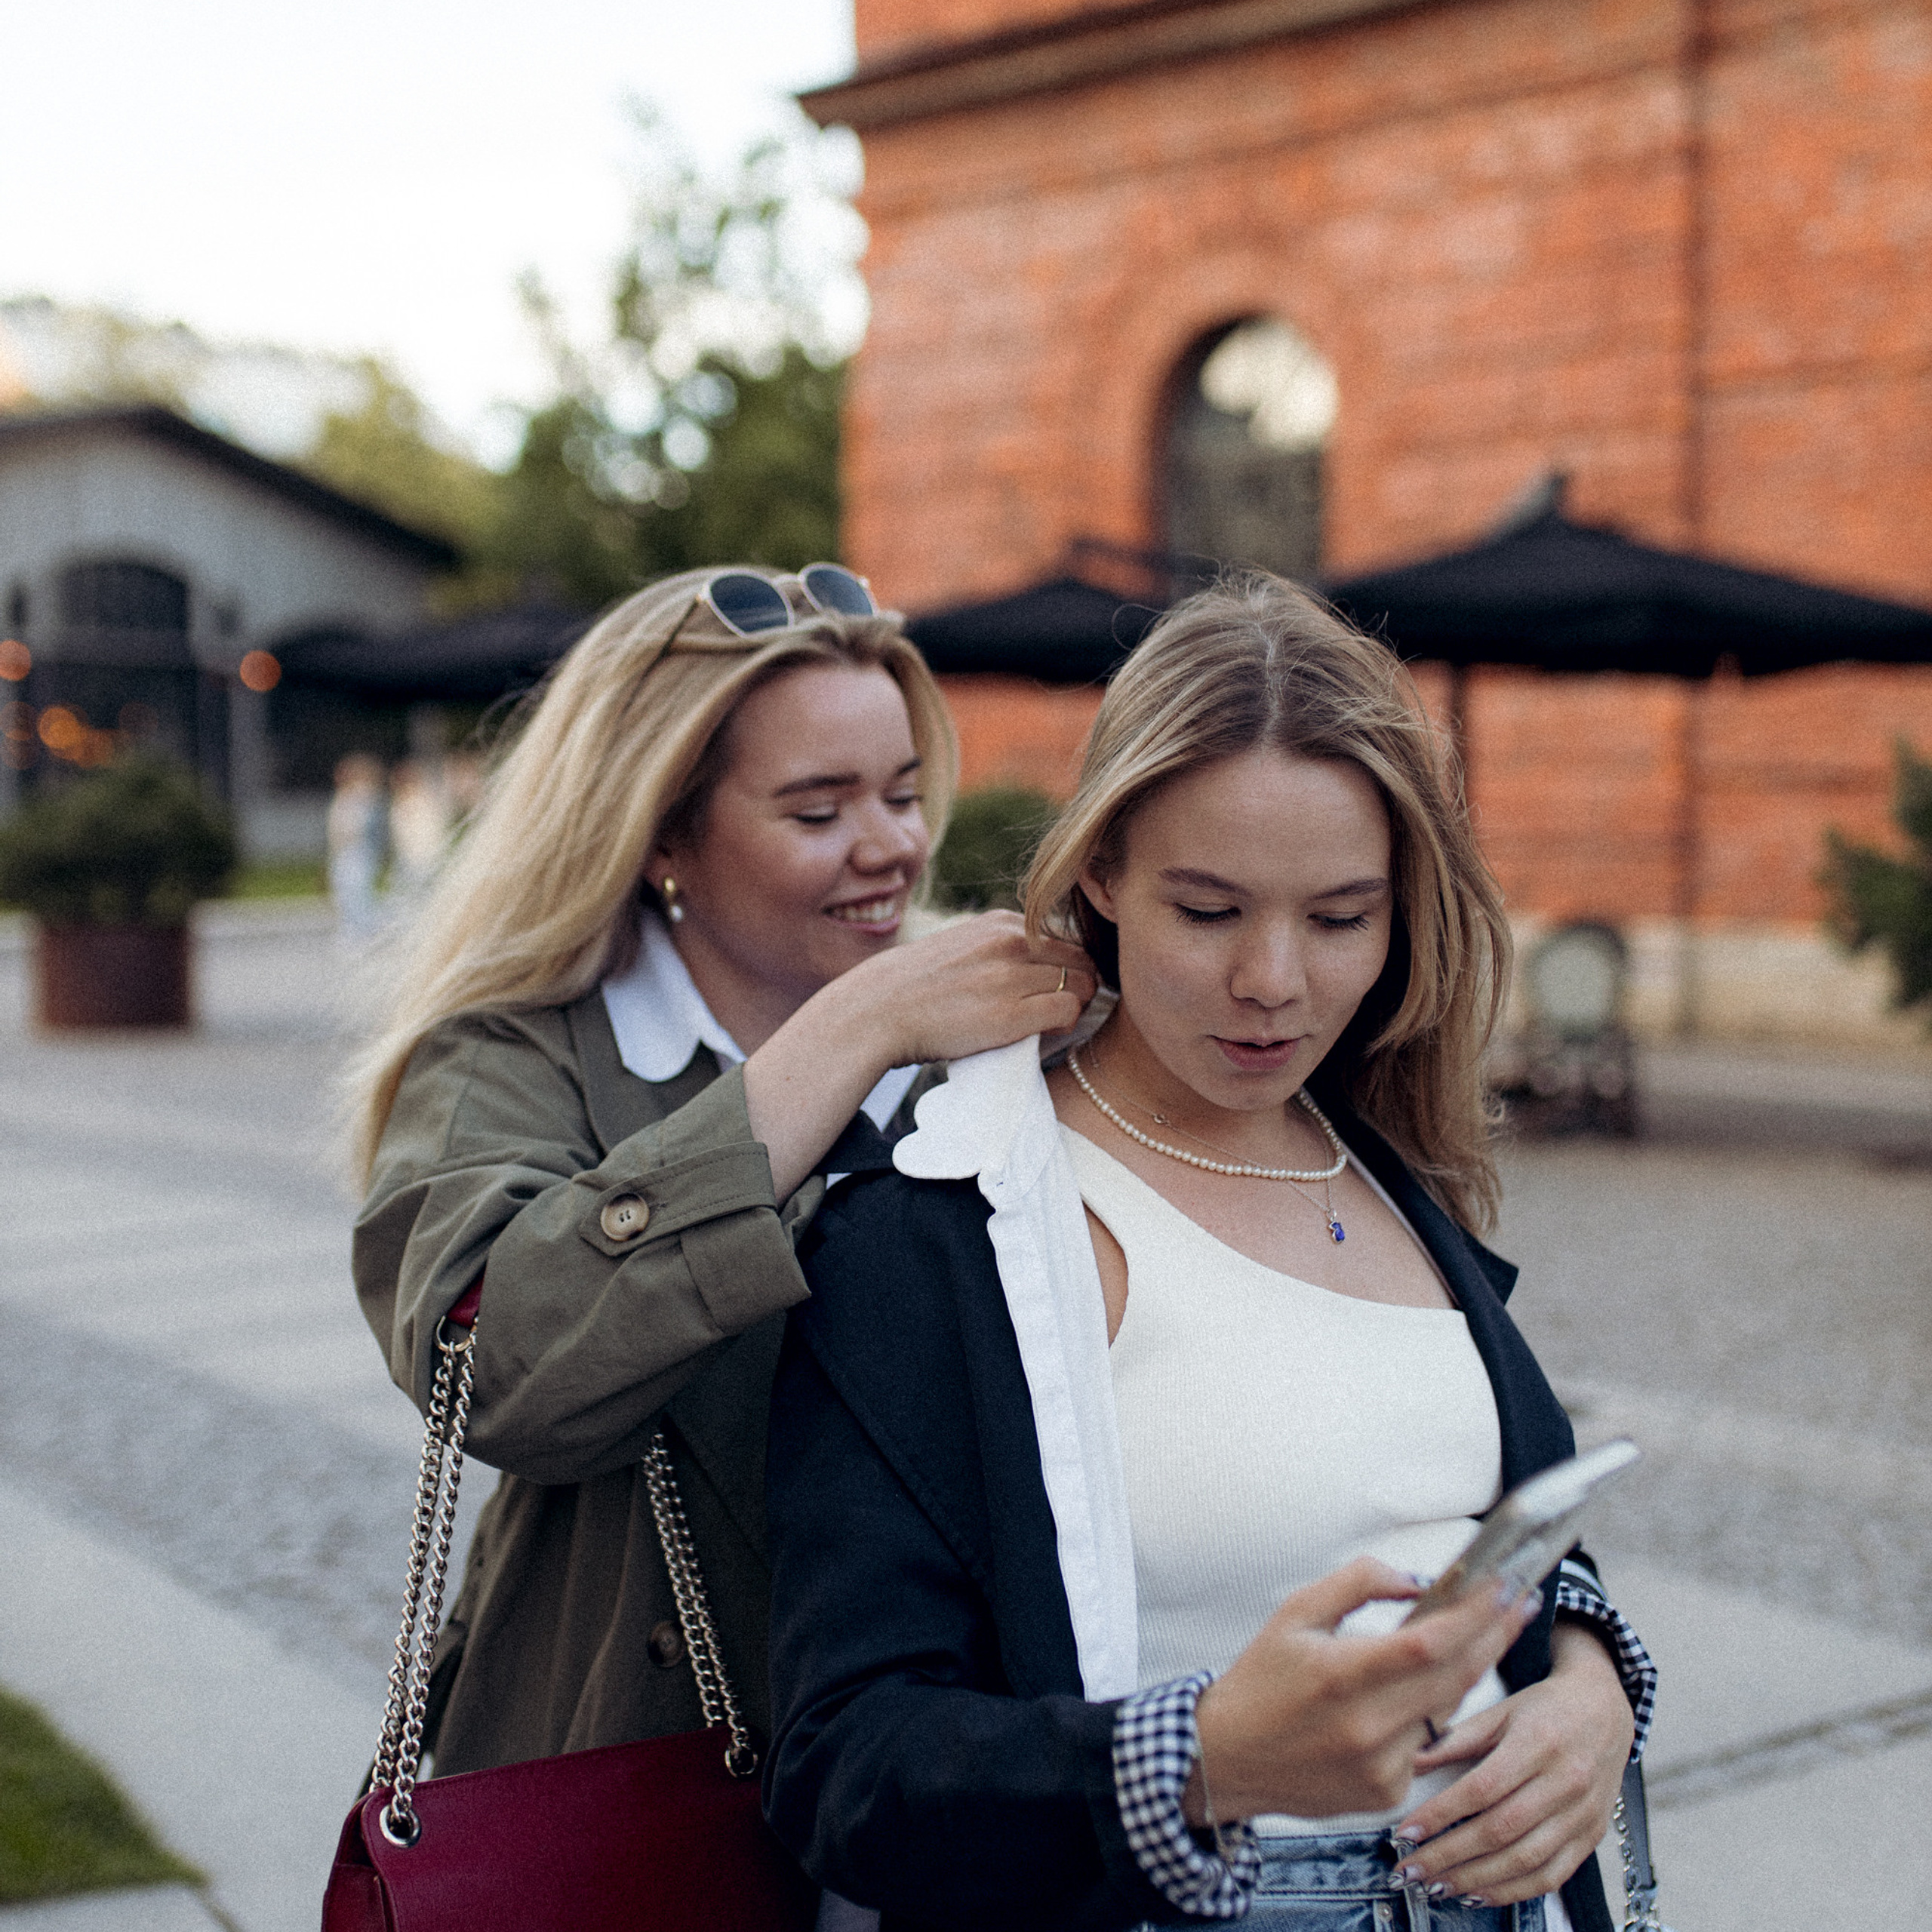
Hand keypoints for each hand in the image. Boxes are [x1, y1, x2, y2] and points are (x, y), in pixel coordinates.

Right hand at [839, 910, 1095, 1069]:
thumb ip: (999, 948)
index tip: (1054, 991)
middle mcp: (1011, 940)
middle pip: (1083, 959)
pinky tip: (1041, 1035)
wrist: (875, 1012)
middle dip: (1081, 986)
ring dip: (1074, 1006)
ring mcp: (1011, 974)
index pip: (1066, 940)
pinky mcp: (1011, 1012)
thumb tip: (1038, 963)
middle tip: (1059, 1013)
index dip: (1069, 969)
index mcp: (1001, 923)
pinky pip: (1069, 1011)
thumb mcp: (962, 947)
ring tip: (1047, 1025)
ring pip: (1083, 984)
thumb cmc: (917, 989)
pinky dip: (1065, 1025)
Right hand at [1186, 1559, 1541, 1824]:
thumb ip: (1356, 1585)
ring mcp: (1380, 1767)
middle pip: (1455, 1678)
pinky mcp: (1386, 1794)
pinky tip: (1426, 1690)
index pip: (1428, 1643)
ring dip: (1470, 1671)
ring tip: (1489, 1634)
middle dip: (1495, 1636)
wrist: (1226, 1759)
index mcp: (1340, 1675)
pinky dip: (1432, 1713)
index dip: (1474, 1614)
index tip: (1503, 1587)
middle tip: (1521, 1603)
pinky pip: (1427, 1743)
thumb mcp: (1295, 1614)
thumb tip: (1416, 1579)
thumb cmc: (1260, 1680)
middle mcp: (1366, 1727)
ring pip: (1447, 1711)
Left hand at [1389, 1620, 1634, 1905]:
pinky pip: (1552, 1876)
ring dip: (1476, 1880)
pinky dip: (1513, 1891)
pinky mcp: (1592, 1837)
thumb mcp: (1499, 1711)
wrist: (1605, 1710)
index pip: (1482, 1788)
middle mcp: (1564, 1782)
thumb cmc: (1544, 1708)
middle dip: (1449, 1856)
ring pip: (1525, 1860)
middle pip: (1501, 1830)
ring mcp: (1582, 1814)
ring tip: (1437, 1887)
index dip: (1442, 1814)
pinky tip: (1479, 1893)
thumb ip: (1455, 1740)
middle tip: (1411, 1871)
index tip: (1406, 1832)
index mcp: (1538, 1742)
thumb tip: (1409, 1763)